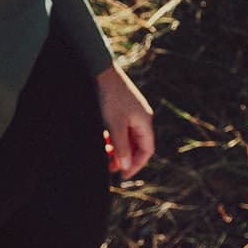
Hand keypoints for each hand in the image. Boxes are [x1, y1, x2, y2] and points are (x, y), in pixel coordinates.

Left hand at [96, 64, 153, 178]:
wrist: (100, 71)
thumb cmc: (110, 97)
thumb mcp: (115, 125)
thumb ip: (121, 146)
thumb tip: (126, 165)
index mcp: (145, 122)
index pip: (146, 150)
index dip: (136, 164)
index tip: (123, 175)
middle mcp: (141, 118)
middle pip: (136, 145)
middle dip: (124, 158)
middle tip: (110, 168)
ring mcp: (131, 113)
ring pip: (126, 138)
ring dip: (117, 149)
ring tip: (104, 156)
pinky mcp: (121, 109)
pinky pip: (119, 129)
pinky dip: (112, 138)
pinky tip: (102, 141)